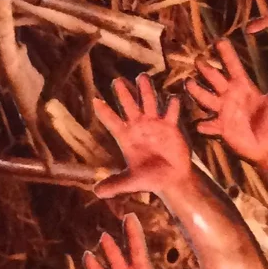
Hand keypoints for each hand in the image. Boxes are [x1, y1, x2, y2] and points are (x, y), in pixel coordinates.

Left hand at [93, 75, 192, 199]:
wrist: (172, 179)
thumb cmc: (150, 179)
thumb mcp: (132, 182)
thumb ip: (116, 184)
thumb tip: (96, 192)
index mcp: (125, 137)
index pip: (112, 121)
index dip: (104, 112)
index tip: (95, 101)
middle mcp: (138, 126)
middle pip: (128, 105)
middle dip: (123, 93)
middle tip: (116, 81)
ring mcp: (154, 123)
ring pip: (149, 102)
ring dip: (146, 90)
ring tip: (142, 76)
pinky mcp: (170, 126)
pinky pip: (171, 112)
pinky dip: (172, 104)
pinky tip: (172, 98)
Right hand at [184, 40, 267, 162]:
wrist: (266, 147)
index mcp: (242, 87)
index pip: (233, 66)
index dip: (226, 54)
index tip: (219, 40)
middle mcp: (228, 96)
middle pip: (214, 79)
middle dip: (206, 69)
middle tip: (199, 60)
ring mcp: (222, 111)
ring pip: (205, 98)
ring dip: (197, 91)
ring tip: (189, 83)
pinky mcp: (220, 128)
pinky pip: (208, 125)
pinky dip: (204, 125)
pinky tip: (201, 125)